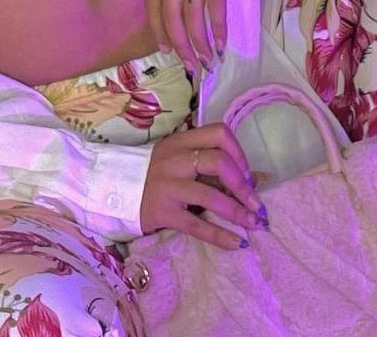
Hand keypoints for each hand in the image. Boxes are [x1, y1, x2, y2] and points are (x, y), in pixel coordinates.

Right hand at [139, 124, 267, 248]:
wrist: (116, 191)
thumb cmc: (156, 174)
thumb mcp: (182, 161)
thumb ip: (215, 167)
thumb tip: (260, 178)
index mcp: (181, 141)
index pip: (218, 133)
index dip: (239, 152)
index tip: (247, 174)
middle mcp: (175, 159)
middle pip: (218, 161)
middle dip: (242, 184)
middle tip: (254, 202)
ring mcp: (167, 185)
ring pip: (209, 195)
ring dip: (237, 211)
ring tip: (253, 223)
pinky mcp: (163, 212)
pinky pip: (196, 225)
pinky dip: (219, 235)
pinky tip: (236, 243)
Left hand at [144, 0, 273, 73]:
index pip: (152, 0)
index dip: (158, 28)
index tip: (168, 49)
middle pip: (168, 11)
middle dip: (179, 43)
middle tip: (191, 64)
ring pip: (191, 11)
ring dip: (199, 41)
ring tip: (208, 60)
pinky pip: (214, 1)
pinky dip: (218, 26)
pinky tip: (223, 41)